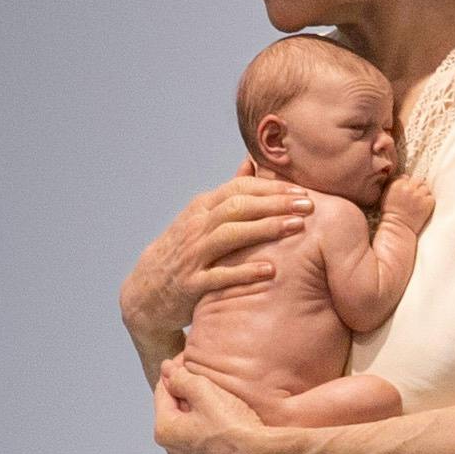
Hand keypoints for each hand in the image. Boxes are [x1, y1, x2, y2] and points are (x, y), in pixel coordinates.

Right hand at [121, 168, 312, 365]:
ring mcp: (192, 255)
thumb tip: (251, 162)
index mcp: (202, 208)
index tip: (302, 191)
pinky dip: (244, 273)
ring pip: (229, 235)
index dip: (272, 188)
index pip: (239, 189)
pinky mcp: (190, 284)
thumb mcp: (201, 218)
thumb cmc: (186, 252)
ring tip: (297, 228)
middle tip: (309, 205)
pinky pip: (219, 276)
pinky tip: (270, 271)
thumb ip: (229, 194)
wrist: (145, 290)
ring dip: (264, 229)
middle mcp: (196, 227)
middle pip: (238, 207)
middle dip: (275, 204)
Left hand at [154, 355, 286, 453]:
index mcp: (165, 431)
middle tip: (207, 381)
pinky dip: (213, 439)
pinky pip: (208, 451)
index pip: (163, 391)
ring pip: (192, 434)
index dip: (176, 372)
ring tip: (220, 405)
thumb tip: (168, 370)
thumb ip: (182, 378)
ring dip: (201, 418)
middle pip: (177, 415)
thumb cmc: (235, 426)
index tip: (187, 360)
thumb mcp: (205, 391)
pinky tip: (229, 429)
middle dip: (188, 396)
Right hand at [382, 170, 436, 231]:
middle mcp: (408, 188)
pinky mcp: (427, 203)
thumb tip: (405, 177)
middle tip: (414, 197)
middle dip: (416, 188)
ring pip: (426, 188)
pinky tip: (422, 208)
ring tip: (418, 203)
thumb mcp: (387, 195)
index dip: (407, 184)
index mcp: (397, 184)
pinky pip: (431, 198)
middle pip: (418, 181)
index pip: (407, 177)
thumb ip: (395, 184)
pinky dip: (428, 202)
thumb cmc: (390, 213)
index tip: (407, 192)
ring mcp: (419, 195)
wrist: (397, 227)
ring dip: (423, 194)